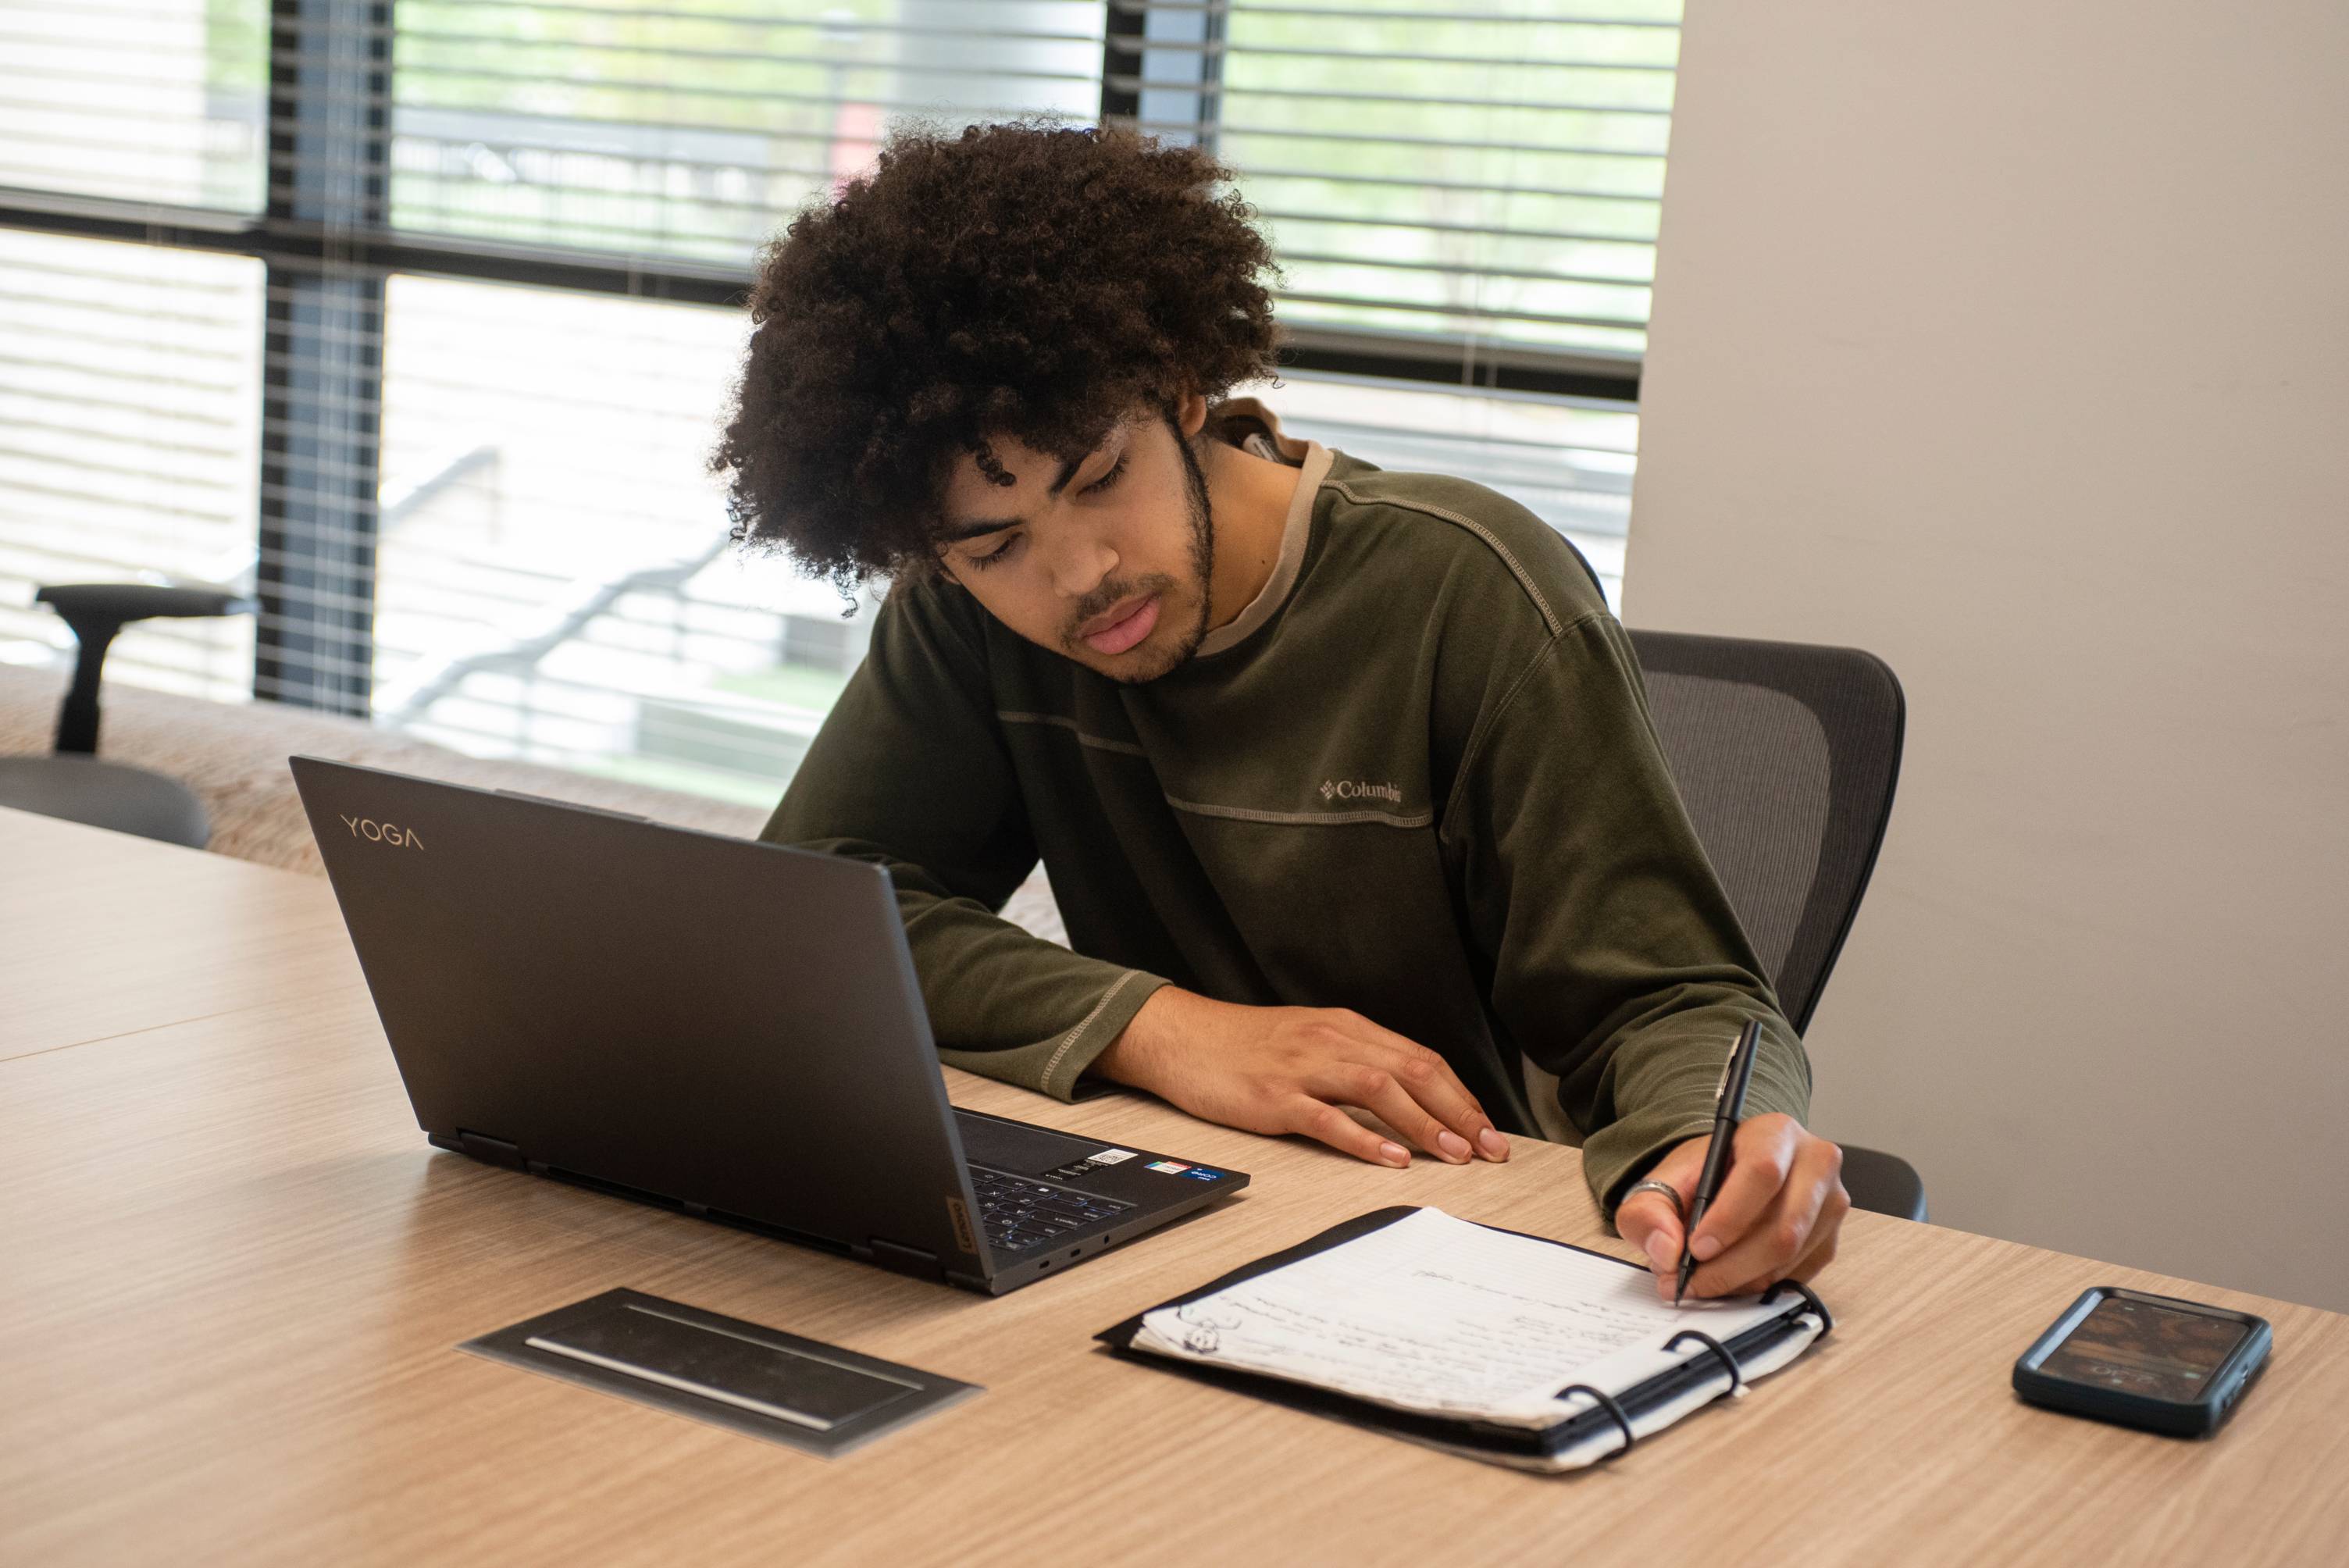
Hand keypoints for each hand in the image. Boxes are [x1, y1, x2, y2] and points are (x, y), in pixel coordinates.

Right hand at [1092, 986, 1509, 1167]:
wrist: (1182, 1036)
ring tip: (1456, 1154)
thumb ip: (1356, 1061)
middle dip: (1459, 1111)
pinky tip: (1392, 1158)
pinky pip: (1328, 1117)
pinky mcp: (1275, 1095)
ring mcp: (1303, 1066)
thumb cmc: (1247, 1045)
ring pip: (1379, 1089)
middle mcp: (1332, 1040)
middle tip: (1491, 1149)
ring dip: (1424, 1123)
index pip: (1420, 1058)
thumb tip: (1409, 1097)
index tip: (1489, 1128)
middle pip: (1412, 1070)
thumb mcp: (1311, 1040)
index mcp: (1347, 1027)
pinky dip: (1365, 1138)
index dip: (1460, 1094)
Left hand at [1614, 1114, 1847, 1299]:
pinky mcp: (1830, 1238)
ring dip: (1742, 1279)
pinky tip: (1731, 1277)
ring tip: (1703, 1281)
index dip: (1730, 1217)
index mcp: (1775, 1133)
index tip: (1697, 1248)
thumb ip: (1649, 1211)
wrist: (1728, 1177)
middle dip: (1732, 1264)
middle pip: (1785, 1225)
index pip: (1763, 1173)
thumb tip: (1667, 1250)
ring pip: (1792, 1256)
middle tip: (1692, 1280)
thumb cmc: (1703, 1175)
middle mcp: (1815, 1163)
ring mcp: (1830, 1203)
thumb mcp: (1663, 1181)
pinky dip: (1759, 1285)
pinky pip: (1798, 1274)